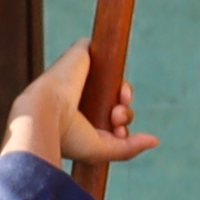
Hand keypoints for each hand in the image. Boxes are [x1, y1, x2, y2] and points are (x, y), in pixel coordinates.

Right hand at [3, 48, 152, 173]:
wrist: (44, 114)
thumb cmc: (67, 137)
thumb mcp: (101, 150)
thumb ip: (129, 148)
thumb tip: (155, 140)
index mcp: (80, 121)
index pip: (110, 121)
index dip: (121, 126)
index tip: (118, 132)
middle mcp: (79, 98)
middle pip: (115, 101)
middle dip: (123, 112)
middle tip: (117, 117)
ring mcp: (78, 76)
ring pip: (113, 79)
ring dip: (123, 92)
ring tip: (118, 106)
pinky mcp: (79, 55)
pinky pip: (103, 49)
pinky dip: (113, 58)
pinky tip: (115, 80)